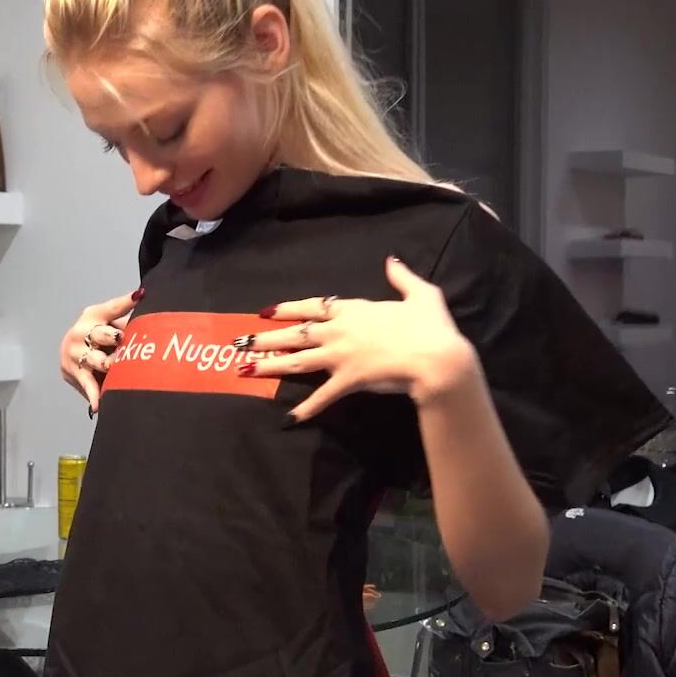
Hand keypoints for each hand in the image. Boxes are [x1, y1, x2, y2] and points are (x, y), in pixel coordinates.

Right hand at [61, 288, 142, 414]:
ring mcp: (74, 352)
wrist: (71, 353)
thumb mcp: (112, 325)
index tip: (138, 296)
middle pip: (101, 334)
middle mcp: (81, 331)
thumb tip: (161, 318)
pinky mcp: (73, 372)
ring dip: (108, 365)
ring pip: (96, 360)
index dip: (126, 302)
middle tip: (124, 342)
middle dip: (113, 339)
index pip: (112, 308)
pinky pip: (87, 384)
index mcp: (94, 315)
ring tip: (115, 367)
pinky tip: (99, 405)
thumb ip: (130, 323)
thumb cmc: (100, 337)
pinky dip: (94, 395)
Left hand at [238, 256, 478, 422]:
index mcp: (353, 310)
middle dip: (265, 338)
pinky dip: (306, 408)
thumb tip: (391, 260)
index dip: (287, 309)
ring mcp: (340, 357)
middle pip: (294, 334)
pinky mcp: (348, 381)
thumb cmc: (430, 326)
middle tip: (240, 343)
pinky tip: (289, 417)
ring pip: (297, 361)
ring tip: (245, 370)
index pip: (312, 307)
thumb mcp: (421, 293)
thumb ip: (402, 276)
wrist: (435, 358)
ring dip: (270, 366)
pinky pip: (322, 396)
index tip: (266, 312)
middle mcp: (339, 331)